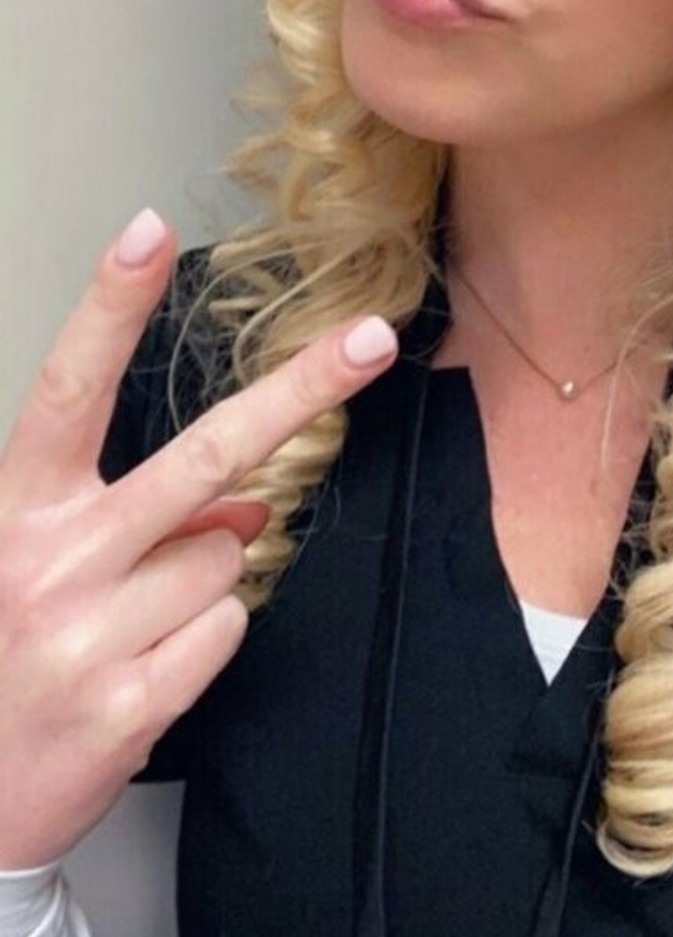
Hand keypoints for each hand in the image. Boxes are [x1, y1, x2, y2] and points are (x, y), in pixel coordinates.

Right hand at [0, 208, 397, 868]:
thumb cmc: (4, 660)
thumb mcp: (40, 567)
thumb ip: (135, 519)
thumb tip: (248, 505)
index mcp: (16, 512)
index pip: (68, 388)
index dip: (109, 306)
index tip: (149, 231)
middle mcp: (51, 562)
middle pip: (203, 457)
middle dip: (298, 391)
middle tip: (372, 338)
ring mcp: (90, 636)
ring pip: (229, 556)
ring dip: (203, 581)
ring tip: (126, 627)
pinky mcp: (130, 705)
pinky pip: (228, 630)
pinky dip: (203, 643)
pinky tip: (143, 672)